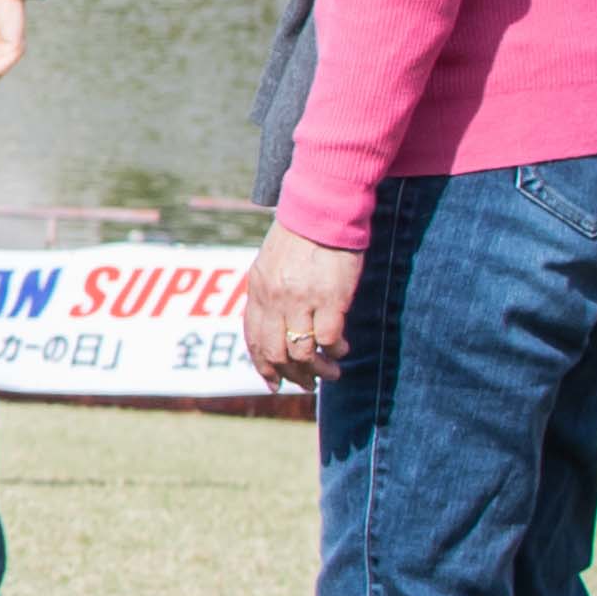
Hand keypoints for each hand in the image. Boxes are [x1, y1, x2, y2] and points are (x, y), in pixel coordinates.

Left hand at [238, 221, 363, 387]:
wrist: (322, 210)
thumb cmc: (301, 235)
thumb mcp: (271, 263)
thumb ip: (269, 293)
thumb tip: (275, 322)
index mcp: (257, 291)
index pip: (254, 339)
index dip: (262, 365)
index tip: (274, 382)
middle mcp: (274, 299)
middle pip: (275, 352)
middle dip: (290, 375)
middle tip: (306, 385)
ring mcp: (300, 301)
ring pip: (301, 352)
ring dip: (317, 370)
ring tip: (331, 374)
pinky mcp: (329, 298)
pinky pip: (328, 339)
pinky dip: (335, 350)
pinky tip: (342, 350)